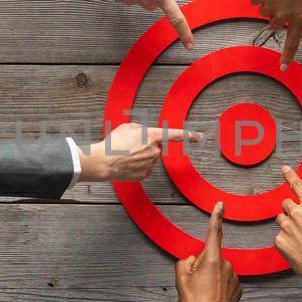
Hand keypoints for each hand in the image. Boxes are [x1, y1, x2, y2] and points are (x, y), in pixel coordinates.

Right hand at [80, 123, 194, 182]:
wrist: (103, 162)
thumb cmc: (113, 143)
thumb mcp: (126, 127)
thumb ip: (140, 128)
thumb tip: (143, 133)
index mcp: (152, 136)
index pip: (175, 135)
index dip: (188, 135)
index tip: (198, 136)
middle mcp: (154, 150)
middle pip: (156, 147)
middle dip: (146, 145)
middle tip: (129, 145)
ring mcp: (150, 164)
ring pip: (149, 158)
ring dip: (140, 155)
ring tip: (124, 154)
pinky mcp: (144, 174)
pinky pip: (144, 168)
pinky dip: (136, 166)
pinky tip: (126, 163)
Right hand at [176, 203, 241, 301]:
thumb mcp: (181, 280)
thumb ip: (184, 263)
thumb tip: (192, 260)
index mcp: (211, 259)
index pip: (214, 232)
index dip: (216, 216)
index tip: (221, 204)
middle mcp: (226, 264)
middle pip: (210, 257)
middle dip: (202, 266)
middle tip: (196, 285)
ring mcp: (234, 277)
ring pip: (218, 271)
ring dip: (210, 278)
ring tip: (204, 295)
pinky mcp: (238, 288)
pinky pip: (225, 281)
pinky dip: (218, 287)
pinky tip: (213, 299)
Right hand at [251, 0, 301, 67]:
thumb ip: (291, 11)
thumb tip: (275, 19)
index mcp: (300, 17)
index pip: (293, 42)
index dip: (287, 56)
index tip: (282, 68)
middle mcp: (284, 16)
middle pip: (274, 23)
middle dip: (275, 13)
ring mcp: (270, 7)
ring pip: (263, 10)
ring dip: (267, 0)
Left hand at [273, 166, 301, 301]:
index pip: (299, 186)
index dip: (291, 176)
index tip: (284, 168)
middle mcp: (297, 214)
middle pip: (286, 204)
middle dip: (292, 210)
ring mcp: (286, 228)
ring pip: (281, 220)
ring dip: (289, 225)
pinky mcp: (280, 242)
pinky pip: (280, 237)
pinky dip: (287, 242)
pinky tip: (299, 250)